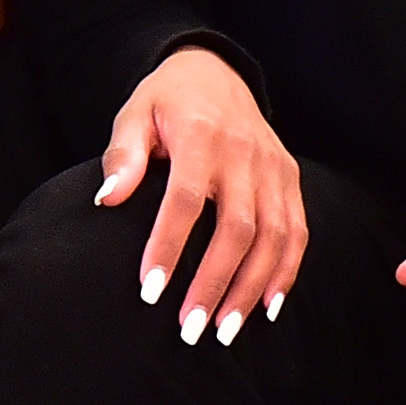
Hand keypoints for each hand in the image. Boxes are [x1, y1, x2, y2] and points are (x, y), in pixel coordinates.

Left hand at [96, 46, 306, 344]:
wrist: (215, 71)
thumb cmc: (166, 101)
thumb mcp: (135, 114)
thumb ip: (123, 155)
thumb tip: (107, 199)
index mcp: (201, 135)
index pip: (185, 200)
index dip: (168, 247)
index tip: (150, 292)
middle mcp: (244, 153)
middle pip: (237, 228)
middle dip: (214, 284)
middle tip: (190, 330)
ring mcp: (273, 167)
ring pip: (273, 238)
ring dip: (250, 289)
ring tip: (224, 333)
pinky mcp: (290, 178)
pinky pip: (297, 231)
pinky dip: (286, 273)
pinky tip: (267, 309)